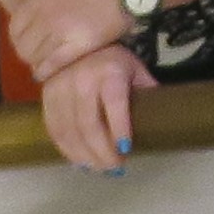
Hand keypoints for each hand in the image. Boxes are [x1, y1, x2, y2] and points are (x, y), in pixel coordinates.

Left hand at [3, 0, 135, 81]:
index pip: (15, 26)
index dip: (16, 35)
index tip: (25, 37)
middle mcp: (46, 18)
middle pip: (22, 44)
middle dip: (24, 50)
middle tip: (34, 51)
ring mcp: (61, 34)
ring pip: (35, 57)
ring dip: (35, 61)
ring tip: (42, 60)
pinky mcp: (78, 47)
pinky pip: (53, 65)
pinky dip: (45, 71)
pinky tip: (46, 72)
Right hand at [36, 43, 156, 172]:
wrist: (73, 44)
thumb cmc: (112, 60)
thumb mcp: (134, 69)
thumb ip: (146, 91)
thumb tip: (166, 117)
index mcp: (110, 72)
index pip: (114, 103)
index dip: (120, 129)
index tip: (127, 150)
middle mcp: (83, 81)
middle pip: (90, 123)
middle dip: (102, 151)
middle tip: (115, 168)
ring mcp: (61, 90)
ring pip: (70, 131)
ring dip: (85, 155)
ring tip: (100, 169)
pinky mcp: (47, 99)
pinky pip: (55, 130)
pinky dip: (67, 150)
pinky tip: (79, 161)